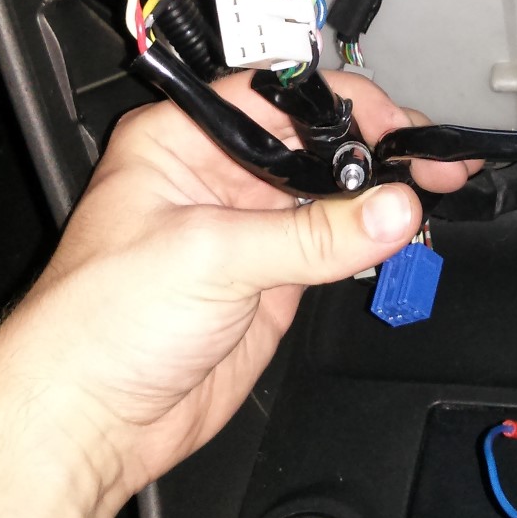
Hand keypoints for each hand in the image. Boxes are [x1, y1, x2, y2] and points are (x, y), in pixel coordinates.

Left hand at [0, 70, 478, 506]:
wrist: (87, 420)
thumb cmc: (95, 324)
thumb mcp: (210, 257)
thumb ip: (311, 235)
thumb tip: (390, 210)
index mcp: (182, 139)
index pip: (280, 97)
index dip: (343, 105)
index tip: (396, 126)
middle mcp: (217, 176)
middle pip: (315, 143)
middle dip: (374, 150)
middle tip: (428, 164)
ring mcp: (248, 229)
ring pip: (332, 195)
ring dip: (379, 198)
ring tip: (429, 196)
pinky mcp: (272, 280)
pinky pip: (336, 248)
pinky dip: (373, 243)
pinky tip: (401, 237)